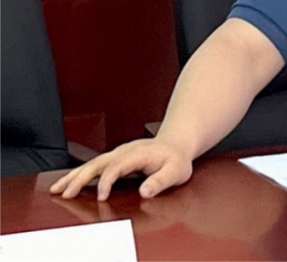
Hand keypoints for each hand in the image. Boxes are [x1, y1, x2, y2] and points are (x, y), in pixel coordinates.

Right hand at [49, 138, 192, 200]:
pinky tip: (67, 182)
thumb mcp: (176, 171)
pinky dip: (79, 173)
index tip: (101, 197)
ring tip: (56, 188)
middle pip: (98, 163)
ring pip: (92, 163)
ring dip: (74, 175)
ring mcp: (118, 154)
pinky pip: (94, 165)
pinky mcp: (115, 158)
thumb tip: (145, 191)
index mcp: (138, 154)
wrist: (176, 144)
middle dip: (79, 177)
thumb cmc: (176, 159)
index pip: (117, 166)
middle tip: (64, 193)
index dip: (107, 181)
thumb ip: (161, 181)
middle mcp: (125, 152)